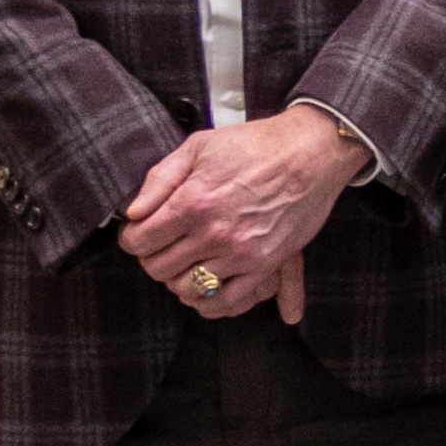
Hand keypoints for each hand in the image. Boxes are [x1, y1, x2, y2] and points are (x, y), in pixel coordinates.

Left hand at [115, 109, 368, 319]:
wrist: (313, 153)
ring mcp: (240, 252)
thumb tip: (132, 213)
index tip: (142, 232)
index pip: (138, 242)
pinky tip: (206, 284)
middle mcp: (213, 232)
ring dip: (179, 277)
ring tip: (187, 260)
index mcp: (192, 202)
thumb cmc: (256, 145)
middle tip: (165, 245)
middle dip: (154, 257)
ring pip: (185, 288)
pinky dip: (208, 300)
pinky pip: (224, 300)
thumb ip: (159, 179)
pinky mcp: (264, 264)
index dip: (133, 237)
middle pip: (158, 268)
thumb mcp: (200, 146)